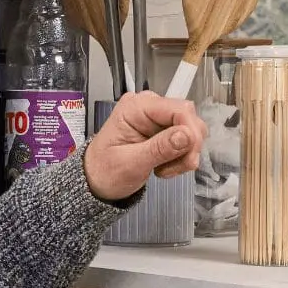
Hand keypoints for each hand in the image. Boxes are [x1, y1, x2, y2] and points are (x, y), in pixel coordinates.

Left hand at [82, 91, 206, 201]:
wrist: (97, 181)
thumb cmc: (106, 171)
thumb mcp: (131, 164)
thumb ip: (159, 148)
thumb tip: (187, 135)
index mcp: (136, 107)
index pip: (178, 109)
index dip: (190, 132)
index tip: (189, 158)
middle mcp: (149, 106)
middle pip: (188, 117)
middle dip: (189, 146)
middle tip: (176, 168)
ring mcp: (156, 117)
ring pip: (191, 129)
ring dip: (186, 153)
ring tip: (165, 170)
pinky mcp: (163, 129)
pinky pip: (186, 139)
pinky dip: (182, 156)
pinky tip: (165, 166)